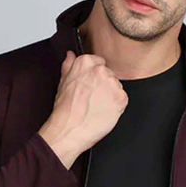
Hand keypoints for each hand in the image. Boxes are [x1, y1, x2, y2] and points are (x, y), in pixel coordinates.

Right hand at [38, 49, 127, 167]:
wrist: (69, 130)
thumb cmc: (64, 111)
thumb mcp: (63, 83)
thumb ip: (69, 65)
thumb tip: (71, 55)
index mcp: (85, 63)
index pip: (99, 63)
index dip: (94, 77)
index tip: (90, 86)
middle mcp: (100, 70)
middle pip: (109, 75)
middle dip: (103, 86)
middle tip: (92, 99)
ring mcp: (112, 84)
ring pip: (116, 87)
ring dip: (110, 96)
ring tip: (96, 107)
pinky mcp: (121, 98)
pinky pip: (122, 99)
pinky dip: (116, 106)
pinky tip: (103, 112)